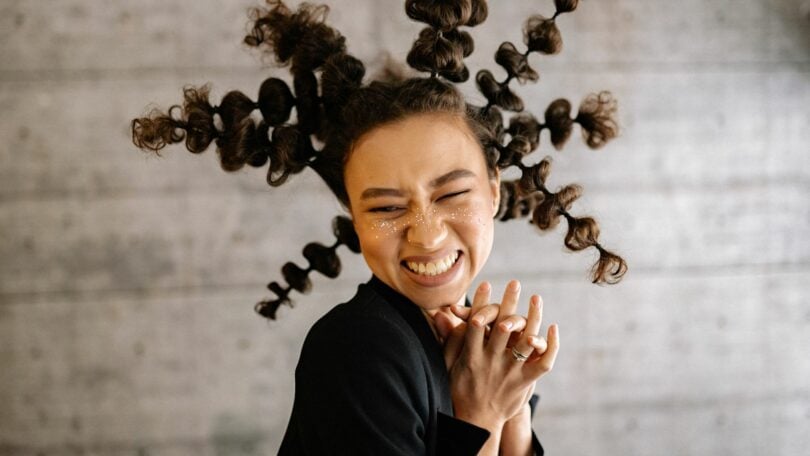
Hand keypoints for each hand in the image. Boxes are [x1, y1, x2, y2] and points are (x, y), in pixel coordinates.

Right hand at [447, 280, 558, 432]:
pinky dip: (550, 345)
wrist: (477, 421)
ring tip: (536, 298)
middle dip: (508, 302)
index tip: (485, 284)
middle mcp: (491, 361)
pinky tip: (552, 328)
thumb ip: (449, 338)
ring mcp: (510, 371)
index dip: (480, 302)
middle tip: (514, 283)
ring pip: (525, 341)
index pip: (476, 324)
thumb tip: (440, 314)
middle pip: (503, 326)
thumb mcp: (449, 364)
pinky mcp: (525, 380)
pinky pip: (543, 362)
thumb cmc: (460, 388)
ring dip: (533, 318)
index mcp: (471, 355)